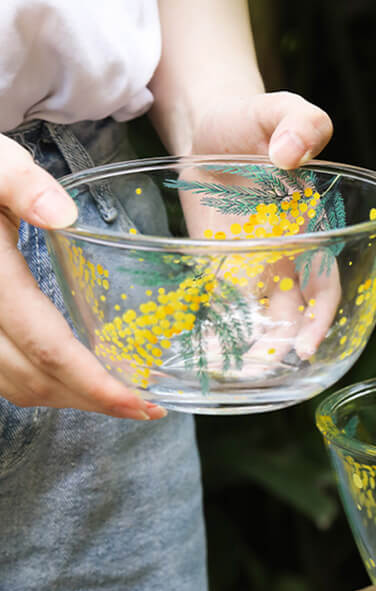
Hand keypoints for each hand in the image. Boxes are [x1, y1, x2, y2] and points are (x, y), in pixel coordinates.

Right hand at [0, 134, 166, 418]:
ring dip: (72, 400)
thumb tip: (63, 217)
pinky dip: (47, 386)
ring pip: (18, 388)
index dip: (96, 385)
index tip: (142, 403)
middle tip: (147, 407)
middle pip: (37, 381)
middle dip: (96, 402)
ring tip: (123, 399)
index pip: (48, 349)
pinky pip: (6, 377)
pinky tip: (80, 379)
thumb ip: (18, 183)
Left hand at [182, 93, 339, 364]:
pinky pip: (222, 305)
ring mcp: (250, 265)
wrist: (210, 124)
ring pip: (259, 318)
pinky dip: (218, 331)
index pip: (323, 285)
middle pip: (292, 314)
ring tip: (238, 374)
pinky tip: (207, 355)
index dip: (319, 318)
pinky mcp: (218, 266)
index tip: (306, 343)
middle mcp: (284, 257)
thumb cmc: (252, 117)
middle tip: (267, 372)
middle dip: (284, 346)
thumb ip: (300, 122)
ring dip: (253, 348)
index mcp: (309, 231)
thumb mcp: (280, 109)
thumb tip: (291, 154)